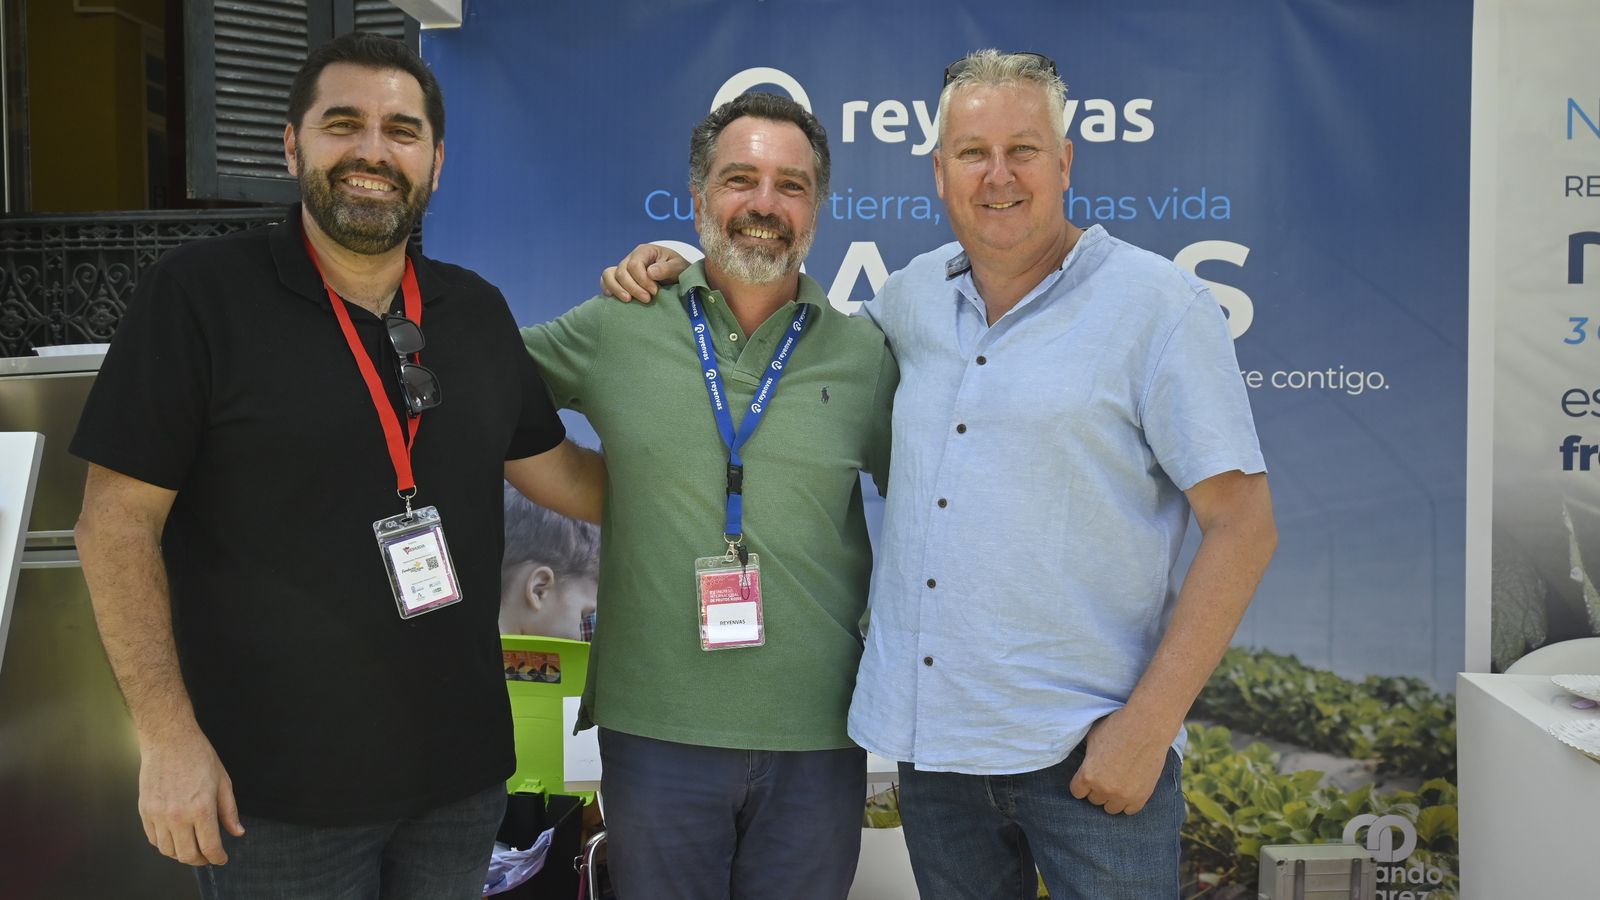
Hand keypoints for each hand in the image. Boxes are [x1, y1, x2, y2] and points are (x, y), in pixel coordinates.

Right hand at [137, 726, 244, 864]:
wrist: (169, 740)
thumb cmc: (198, 756)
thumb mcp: (223, 782)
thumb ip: (229, 811)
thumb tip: (237, 832)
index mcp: (201, 808)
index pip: (209, 847)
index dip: (218, 858)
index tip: (221, 858)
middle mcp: (177, 815)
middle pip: (187, 855)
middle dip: (200, 860)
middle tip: (207, 856)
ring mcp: (158, 814)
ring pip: (168, 850)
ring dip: (181, 853)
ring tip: (192, 846)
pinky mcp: (144, 810)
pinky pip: (153, 838)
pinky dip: (165, 843)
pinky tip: (175, 836)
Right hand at [600, 243, 689, 301]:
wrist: (676, 276)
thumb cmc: (677, 269)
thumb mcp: (678, 266)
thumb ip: (667, 268)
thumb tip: (650, 272)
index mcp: (644, 251)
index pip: (635, 265)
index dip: (642, 280)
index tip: (654, 292)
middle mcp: (630, 258)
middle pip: (622, 272)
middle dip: (633, 288)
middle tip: (647, 299)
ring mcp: (623, 268)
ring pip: (609, 275)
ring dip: (617, 289)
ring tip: (628, 300)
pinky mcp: (619, 279)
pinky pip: (606, 281)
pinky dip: (607, 288)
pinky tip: (613, 298)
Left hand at [1067, 711, 1170, 814]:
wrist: (1148, 727)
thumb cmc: (1118, 727)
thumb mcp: (1092, 738)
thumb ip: (1087, 756)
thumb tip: (1085, 761)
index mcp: (1088, 775)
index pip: (1077, 792)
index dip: (1082, 783)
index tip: (1088, 776)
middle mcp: (1104, 789)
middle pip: (1094, 800)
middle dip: (1098, 789)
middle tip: (1106, 775)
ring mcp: (1124, 795)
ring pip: (1111, 808)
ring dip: (1112, 798)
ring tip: (1118, 783)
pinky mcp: (1142, 797)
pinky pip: (1130, 810)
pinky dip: (1128, 802)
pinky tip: (1130, 788)